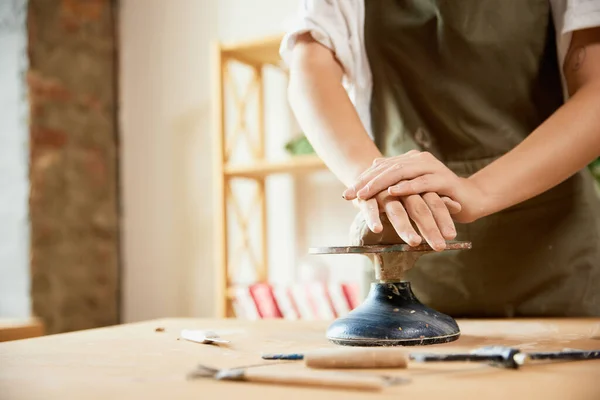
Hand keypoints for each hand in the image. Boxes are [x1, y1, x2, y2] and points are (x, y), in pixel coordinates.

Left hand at [344, 151, 485, 222]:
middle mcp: (419, 160)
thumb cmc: (437, 196)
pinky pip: (422, 182)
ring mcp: (432, 168)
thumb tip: (372, 166)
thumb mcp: (411, 188)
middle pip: (388, 169)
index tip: (346, 195)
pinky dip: (407, 187)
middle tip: (350, 195)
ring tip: (365, 194)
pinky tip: (393, 192)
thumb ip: (394, 178)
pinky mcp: (443, 180)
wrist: (469, 200)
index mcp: (410, 161)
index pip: (381, 169)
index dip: (363, 181)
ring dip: (381, 184)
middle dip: (367, 183)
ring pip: (401, 173)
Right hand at [354, 190, 460, 250]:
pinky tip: (377, 229)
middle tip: (439, 247)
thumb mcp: (419, 192)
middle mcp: (401, 187)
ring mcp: (383, 190)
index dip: (443, 218)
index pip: (434, 202)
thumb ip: (438, 200)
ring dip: (404, 227)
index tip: (452, 236)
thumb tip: (459, 206)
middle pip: (418, 208)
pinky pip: (370, 207)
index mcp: (417, 185)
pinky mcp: (366, 195)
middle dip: (429, 228)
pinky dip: (373, 217)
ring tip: (415, 242)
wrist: (368, 172)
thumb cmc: (399, 189)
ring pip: (396, 209)